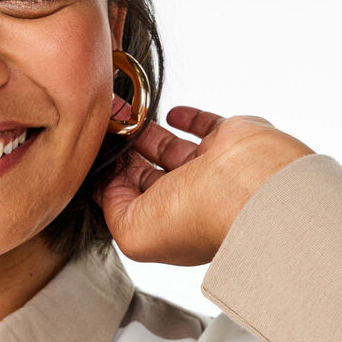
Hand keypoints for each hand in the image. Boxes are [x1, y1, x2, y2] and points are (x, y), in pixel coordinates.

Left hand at [95, 104, 314, 265]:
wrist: (250, 188)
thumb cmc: (197, 217)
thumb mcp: (131, 229)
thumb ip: (111, 206)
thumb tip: (109, 184)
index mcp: (166, 224)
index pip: (130, 202)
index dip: (110, 180)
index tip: (92, 156)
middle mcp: (188, 199)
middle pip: (146, 174)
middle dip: (123, 154)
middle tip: (102, 129)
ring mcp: (209, 169)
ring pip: (169, 148)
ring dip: (143, 132)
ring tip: (120, 113)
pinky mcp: (228, 139)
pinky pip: (204, 126)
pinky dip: (187, 118)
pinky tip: (169, 113)